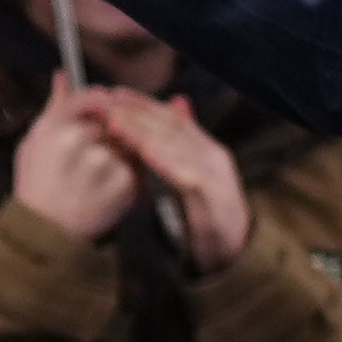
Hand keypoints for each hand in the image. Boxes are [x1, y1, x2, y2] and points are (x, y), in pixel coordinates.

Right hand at [4, 73, 138, 245]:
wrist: (45, 230)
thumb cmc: (37, 183)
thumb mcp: (34, 141)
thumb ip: (54, 106)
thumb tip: (62, 75)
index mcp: (54, 127)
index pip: (92, 97)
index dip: (103, 101)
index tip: (105, 109)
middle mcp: (79, 142)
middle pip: (114, 120)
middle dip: (112, 130)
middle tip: (96, 150)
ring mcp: (104, 163)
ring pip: (128, 142)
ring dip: (121, 151)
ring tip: (95, 173)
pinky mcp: (124, 183)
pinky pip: (136, 166)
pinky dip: (127, 172)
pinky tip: (105, 186)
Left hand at [83, 87, 249, 271]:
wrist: (232, 247)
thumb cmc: (206, 210)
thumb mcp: (190, 175)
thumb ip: (180, 145)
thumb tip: (175, 104)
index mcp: (206, 149)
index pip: (173, 117)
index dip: (144, 104)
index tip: (114, 94)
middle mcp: (213, 157)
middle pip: (173, 128)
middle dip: (139, 114)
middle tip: (109, 104)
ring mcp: (216, 177)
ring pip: (178, 147)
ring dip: (145, 134)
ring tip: (117, 124)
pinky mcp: (213, 199)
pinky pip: (188, 177)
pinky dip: (167, 162)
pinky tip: (146, 154)